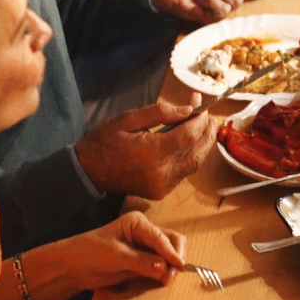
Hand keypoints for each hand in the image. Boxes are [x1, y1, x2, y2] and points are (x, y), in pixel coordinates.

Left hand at [65, 209, 186, 290]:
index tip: (179, 266)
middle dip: (175, 258)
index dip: (171, 252)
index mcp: (139, 223)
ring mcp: (146, 248)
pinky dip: (165, 273)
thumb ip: (142, 261)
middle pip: (172, 242)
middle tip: (171, 276)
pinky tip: (162, 281)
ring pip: (169, 254)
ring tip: (166, 281)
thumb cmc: (92, 253)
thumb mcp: (117, 256)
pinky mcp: (144, 262)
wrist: (74, 267)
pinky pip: (161, 266)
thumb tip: (164, 268)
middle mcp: (146, 233)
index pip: (161, 237)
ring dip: (171, 267)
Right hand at [75, 96, 215, 198]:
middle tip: (212, 117)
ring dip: (203, 146)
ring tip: (207, 128)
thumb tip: (188, 109)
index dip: (199, 121)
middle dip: (207, 133)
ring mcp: (162, 186)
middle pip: (196, 153)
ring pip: (194, 165)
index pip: (188, 137)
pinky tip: (192, 144)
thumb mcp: (128, 119)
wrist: (88, 172)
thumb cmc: (104, 141)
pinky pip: (184, 173)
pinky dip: (191, 157)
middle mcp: (160, 174)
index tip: (202, 107)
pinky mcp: (161, 192)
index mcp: (150, 154)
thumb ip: (160, 113)